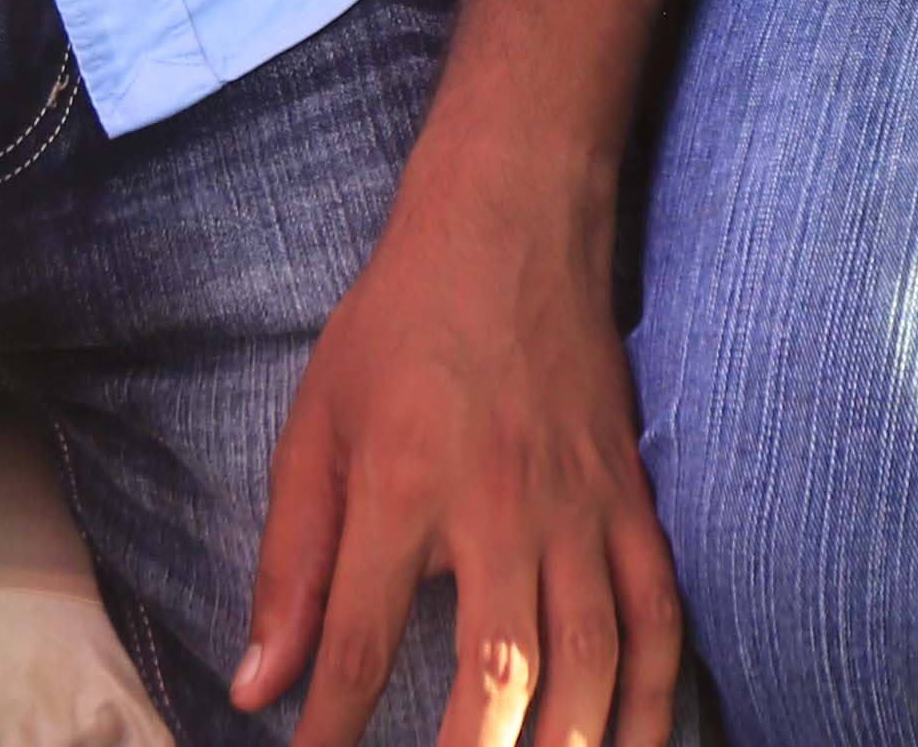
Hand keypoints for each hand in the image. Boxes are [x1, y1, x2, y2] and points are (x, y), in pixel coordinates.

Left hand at [229, 186, 677, 746]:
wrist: (510, 223)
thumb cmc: (399, 326)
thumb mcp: (316, 427)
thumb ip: (290, 563)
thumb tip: (257, 685)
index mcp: (403, 483)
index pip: (364, 637)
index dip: (336, 724)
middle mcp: (499, 504)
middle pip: (500, 669)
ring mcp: (580, 506)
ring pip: (593, 658)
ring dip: (570, 744)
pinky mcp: (633, 500)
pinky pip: (660, 615)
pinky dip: (655, 697)